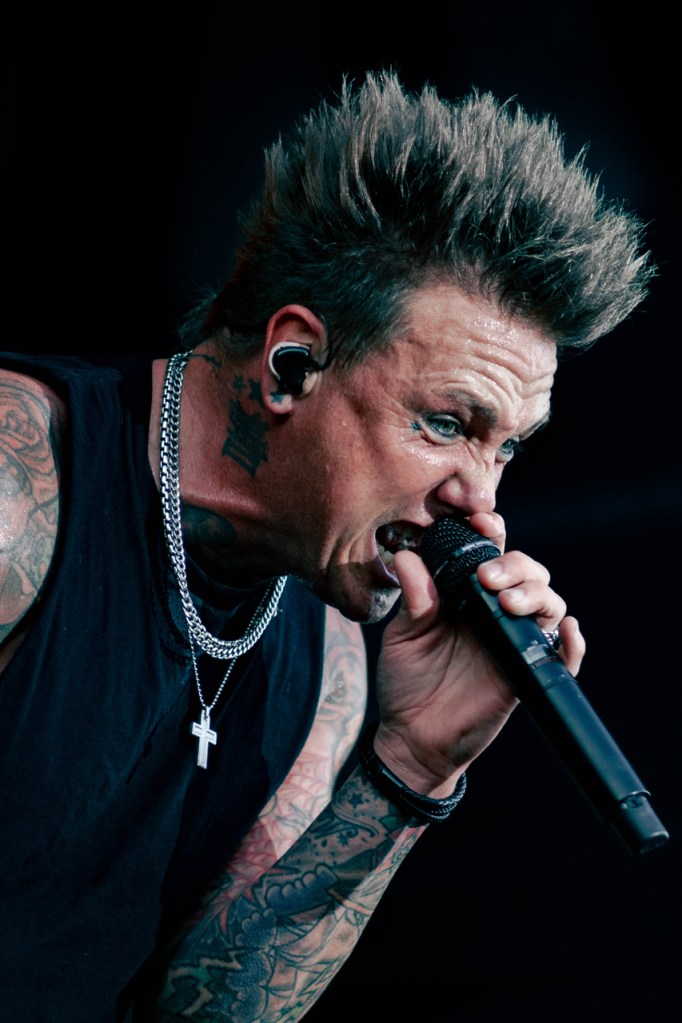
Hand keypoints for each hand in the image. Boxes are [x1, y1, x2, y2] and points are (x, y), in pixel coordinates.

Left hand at [373, 512, 585, 796]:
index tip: (479, 521)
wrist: (411, 735)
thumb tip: (407, 557)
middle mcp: (496, 612)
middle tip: (487, 577)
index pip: (491, 552)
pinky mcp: (527, 675)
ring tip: (508, 602)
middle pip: (528, 572)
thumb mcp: (403, 634)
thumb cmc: (406, 679)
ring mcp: (515, 642)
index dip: (492, 531)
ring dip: (536, 595)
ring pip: (549, 605)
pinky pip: (565, 658)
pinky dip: (574, 644)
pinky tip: (566, 631)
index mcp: (467, 593)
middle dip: (515, 565)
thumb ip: (413, 597)